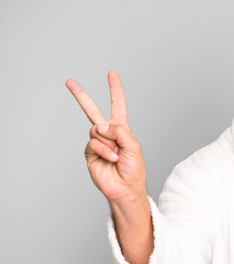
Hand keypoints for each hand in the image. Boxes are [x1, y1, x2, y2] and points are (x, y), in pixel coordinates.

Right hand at [66, 71, 146, 202]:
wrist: (125, 188)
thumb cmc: (134, 169)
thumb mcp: (134, 146)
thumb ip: (120, 132)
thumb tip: (102, 126)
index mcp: (122, 129)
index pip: (117, 105)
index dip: (115, 90)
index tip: (111, 74)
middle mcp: (108, 133)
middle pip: (92, 111)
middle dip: (80, 96)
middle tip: (69, 82)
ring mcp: (97, 143)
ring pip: (97, 130)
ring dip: (109, 143)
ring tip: (117, 155)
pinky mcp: (90, 153)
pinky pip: (94, 143)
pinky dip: (104, 150)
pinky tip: (111, 159)